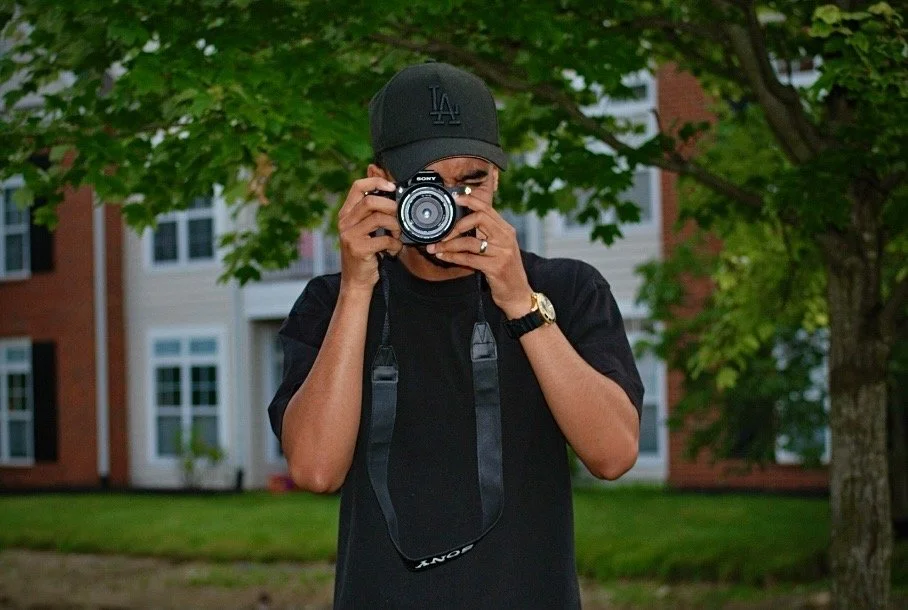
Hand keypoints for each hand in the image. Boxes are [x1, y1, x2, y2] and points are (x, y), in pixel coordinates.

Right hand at [336, 177, 402, 292]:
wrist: (356, 280)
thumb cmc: (365, 253)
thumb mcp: (364, 229)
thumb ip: (372, 213)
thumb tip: (392, 193)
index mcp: (346, 213)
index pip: (357, 186)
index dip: (376, 181)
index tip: (392, 186)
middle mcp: (345, 222)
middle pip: (370, 200)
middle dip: (391, 206)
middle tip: (400, 216)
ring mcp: (350, 236)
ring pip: (379, 218)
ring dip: (395, 226)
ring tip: (397, 235)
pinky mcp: (359, 249)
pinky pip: (384, 239)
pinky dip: (395, 245)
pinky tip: (394, 250)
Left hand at [426, 190, 532, 318]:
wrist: (518, 294)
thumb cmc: (506, 271)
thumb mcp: (500, 248)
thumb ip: (487, 235)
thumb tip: (463, 223)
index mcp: (506, 230)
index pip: (487, 208)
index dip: (470, 201)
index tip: (455, 199)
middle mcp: (505, 238)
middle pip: (479, 218)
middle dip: (457, 225)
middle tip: (443, 233)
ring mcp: (502, 253)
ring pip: (469, 241)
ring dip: (448, 245)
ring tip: (436, 248)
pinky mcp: (495, 267)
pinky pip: (468, 258)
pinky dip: (452, 257)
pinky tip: (443, 257)